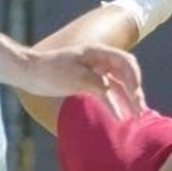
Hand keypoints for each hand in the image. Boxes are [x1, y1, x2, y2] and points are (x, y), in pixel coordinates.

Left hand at [18, 44, 145, 117]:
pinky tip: (119, 117)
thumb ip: (97, 84)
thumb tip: (112, 92)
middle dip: (135, 93)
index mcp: (98, 52)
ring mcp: (95, 72)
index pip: (125, 61)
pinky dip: (113, 105)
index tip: (135, 93)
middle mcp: (100, 61)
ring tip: (136, 117)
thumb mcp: (76, 77)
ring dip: (127, 101)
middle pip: (125, 75)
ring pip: (118, 87)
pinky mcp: (88, 83)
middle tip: (141, 110)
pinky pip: (106, 94)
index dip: (134, 77)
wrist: (30, 73)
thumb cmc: (51, 71)